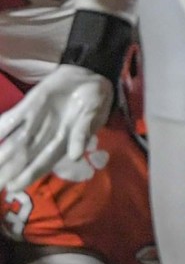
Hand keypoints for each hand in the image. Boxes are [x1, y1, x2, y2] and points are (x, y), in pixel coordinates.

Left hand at [0, 65, 112, 192]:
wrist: (88, 75)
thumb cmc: (96, 99)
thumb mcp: (94, 114)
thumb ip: (83, 133)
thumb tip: (74, 156)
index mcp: (63, 142)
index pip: (42, 163)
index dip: (27, 176)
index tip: (13, 188)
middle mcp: (44, 136)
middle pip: (22, 158)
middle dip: (6, 171)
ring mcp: (33, 122)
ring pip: (12, 143)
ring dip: (0, 155)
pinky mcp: (27, 106)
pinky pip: (9, 120)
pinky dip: (0, 129)